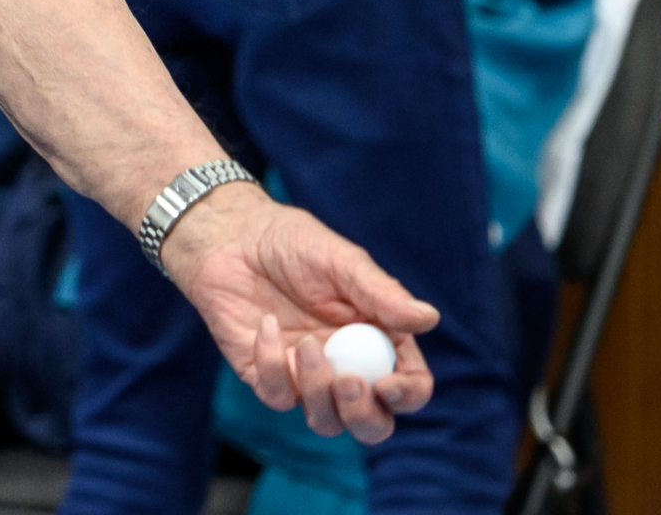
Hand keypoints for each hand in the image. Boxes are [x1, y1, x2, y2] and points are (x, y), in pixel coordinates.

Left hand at [165, 186, 437, 443]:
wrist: (231, 237)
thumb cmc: (292, 243)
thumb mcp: (340, 260)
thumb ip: (381, 292)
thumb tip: (429, 318)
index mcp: (377, 342)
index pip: (409, 387)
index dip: (407, 396)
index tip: (388, 384)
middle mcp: (346, 367)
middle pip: (371, 424)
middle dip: (364, 416)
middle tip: (349, 382)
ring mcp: (305, 375)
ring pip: (326, 421)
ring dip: (319, 392)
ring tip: (308, 344)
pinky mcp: (264, 374)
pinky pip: (277, 395)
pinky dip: (273, 366)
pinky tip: (267, 324)